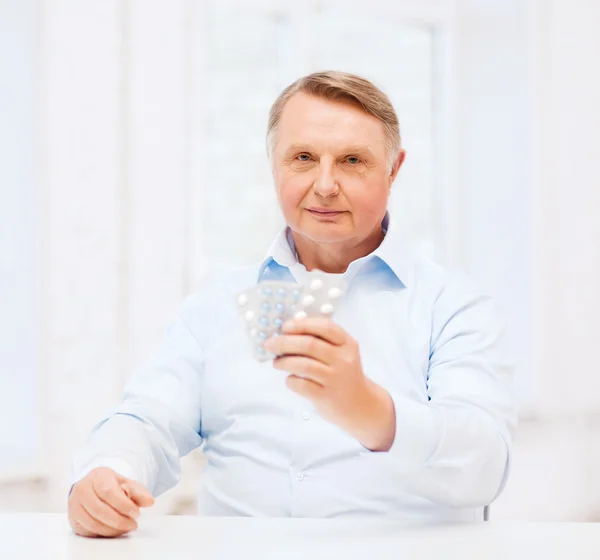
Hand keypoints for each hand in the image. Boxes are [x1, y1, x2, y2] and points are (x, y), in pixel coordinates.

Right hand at [68, 467, 153, 537]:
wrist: (94, 487)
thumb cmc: (112, 485)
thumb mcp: (127, 483)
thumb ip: (139, 492)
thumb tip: (149, 501)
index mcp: (97, 476)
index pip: (109, 492)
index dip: (124, 505)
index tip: (136, 513)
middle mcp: (82, 489)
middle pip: (99, 510)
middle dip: (119, 520)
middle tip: (133, 524)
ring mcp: (74, 504)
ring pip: (92, 523)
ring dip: (112, 529)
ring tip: (126, 528)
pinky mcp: (73, 519)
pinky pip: (87, 531)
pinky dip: (103, 534)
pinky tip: (115, 531)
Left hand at [264, 317, 395, 450]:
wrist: (360, 405)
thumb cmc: (343, 374)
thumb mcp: (341, 353)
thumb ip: (321, 340)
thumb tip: (286, 332)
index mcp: (348, 344)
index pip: (325, 327)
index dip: (302, 324)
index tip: (285, 326)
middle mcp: (344, 359)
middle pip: (310, 345)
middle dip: (284, 342)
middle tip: (270, 344)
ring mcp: (336, 379)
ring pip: (304, 365)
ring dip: (284, 361)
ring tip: (276, 362)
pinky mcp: (327, 397)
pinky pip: (302, 385)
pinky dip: (291, 380)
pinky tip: (290, 379)